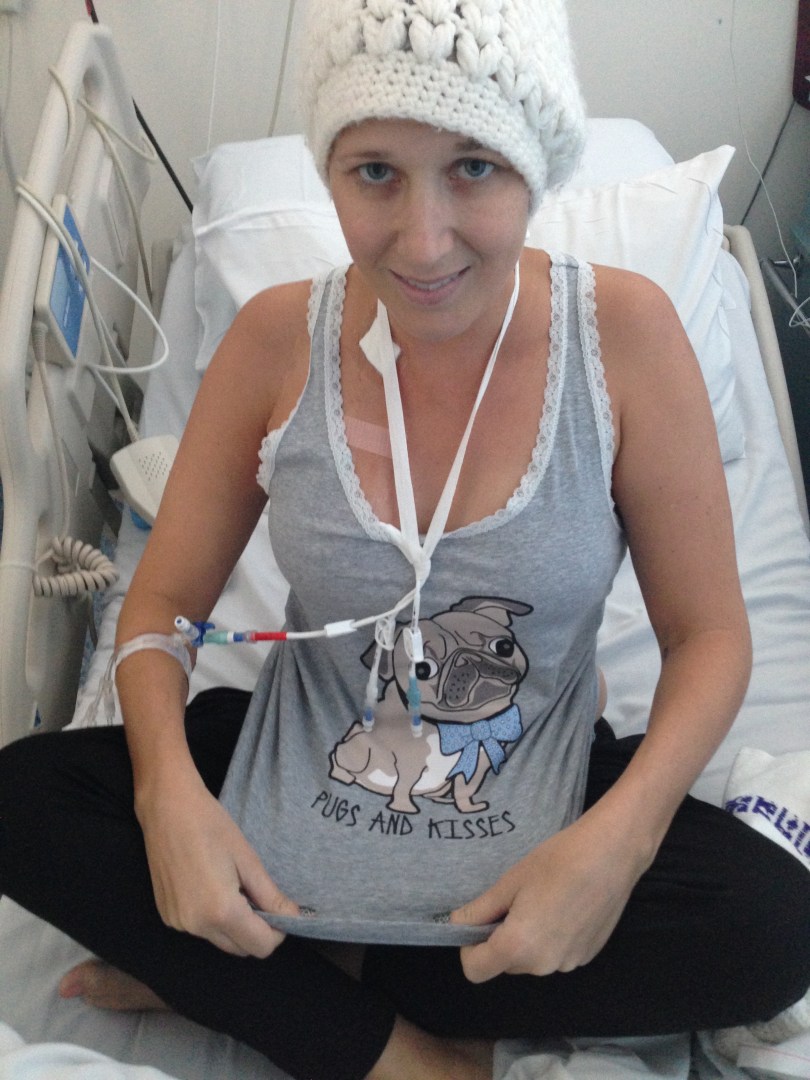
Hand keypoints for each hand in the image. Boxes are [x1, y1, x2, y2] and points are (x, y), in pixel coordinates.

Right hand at [135, 770, 298, 957]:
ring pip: (220, 940)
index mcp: (220, 911)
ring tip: (235, 888)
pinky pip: (200, 929)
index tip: (280, 909)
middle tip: (260, 897)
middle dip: (257, 931)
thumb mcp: (247, 859)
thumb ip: (270, 895)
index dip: (277, 932)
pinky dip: (213, 918)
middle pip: (240, 949)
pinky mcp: (167, 916)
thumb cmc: (211, 825)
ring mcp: (178, 923)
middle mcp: (196, 926)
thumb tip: (294, 917)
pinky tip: (213, 886)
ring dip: (235, 925)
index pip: (260, 946)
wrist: (167, 808)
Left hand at [451, 808, 652, 983]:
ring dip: (528, 939)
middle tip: (514, 900)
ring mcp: (568, 963)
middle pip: (505, 964)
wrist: (612, 855)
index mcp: (518, 947)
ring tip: (543, 899)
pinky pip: (555, 953)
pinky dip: (552, 937)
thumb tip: (457, 923)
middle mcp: (543, 965)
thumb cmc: (557, 861)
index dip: (469, 947)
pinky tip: (566, 905)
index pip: (475, 970)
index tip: (479, 920)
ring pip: (532, 959)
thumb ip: (481, 909)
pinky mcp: (588, 955)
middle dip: (501, 938)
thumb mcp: (511, 881)